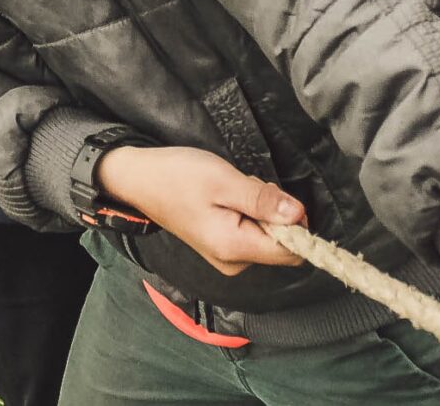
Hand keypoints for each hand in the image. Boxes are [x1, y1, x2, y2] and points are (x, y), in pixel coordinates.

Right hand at [94, 145, 305, 273]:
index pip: (291, 252)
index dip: (297, 225)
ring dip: (260, 209)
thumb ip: (263, 200)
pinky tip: (228, 195)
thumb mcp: (224, 181)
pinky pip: (252, 233)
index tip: (278, 198)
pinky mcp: (222, 246)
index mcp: (235, 249)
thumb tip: (299, 215)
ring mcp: (227, 257)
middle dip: (274, 212)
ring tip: (231, 188)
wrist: (139, 179)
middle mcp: (234, 262)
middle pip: (280, 244)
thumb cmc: (178, 176)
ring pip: (267, 236)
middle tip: (245, 186)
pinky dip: (248, 212)